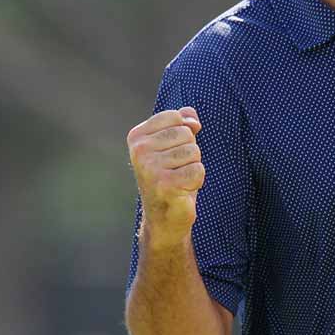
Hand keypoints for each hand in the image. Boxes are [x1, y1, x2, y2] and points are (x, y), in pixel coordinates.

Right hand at [128, 107, 204, 246]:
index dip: (182, 133)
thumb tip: (193, 120)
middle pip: (186, 134)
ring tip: (178, 180)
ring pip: (194, 152)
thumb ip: (182, 123)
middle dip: (189, 152)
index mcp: (137, 137)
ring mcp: (150, 168)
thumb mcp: (173, 145)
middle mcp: (139, 151)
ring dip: (193, 167)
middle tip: (175, 170)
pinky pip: (197, 170)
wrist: (164, 217)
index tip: (170, 153)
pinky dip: (196, 181)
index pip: (175, 116)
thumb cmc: (170, 177)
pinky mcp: (165, 184)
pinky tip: (182, 190)